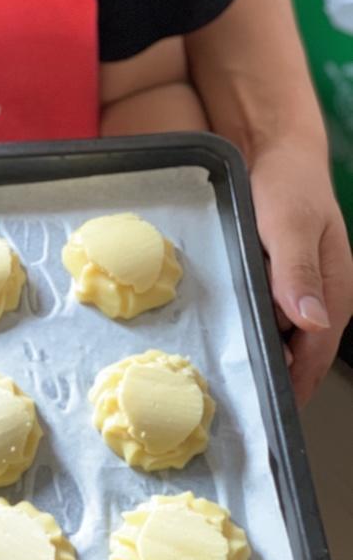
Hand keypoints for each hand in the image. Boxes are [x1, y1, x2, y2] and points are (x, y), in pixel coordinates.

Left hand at [250, 142, 352, 407]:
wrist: (273, 149)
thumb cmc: (289, 185)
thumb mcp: (291, 227)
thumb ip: (299, 273)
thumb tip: (313, 322)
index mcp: (333, 291)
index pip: (316, 353)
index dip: (294, 383)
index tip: (270, 410)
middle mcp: (319, 296)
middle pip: (300, 352)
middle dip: (276, 376)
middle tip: (240, 398)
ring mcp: (299, 287)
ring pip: (282, 334)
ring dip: (263, 351)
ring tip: (229, 373)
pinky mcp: (278, 277)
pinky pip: (266, 312)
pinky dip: (252, 323)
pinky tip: (228, 329)